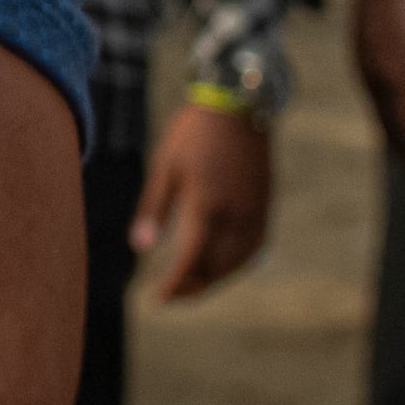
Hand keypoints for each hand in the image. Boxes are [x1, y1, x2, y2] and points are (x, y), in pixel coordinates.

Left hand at [131, 97, 272, 300]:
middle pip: (215, 270)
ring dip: (214, 279)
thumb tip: (140, 247)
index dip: (174, 285)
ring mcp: (254, 214)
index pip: (191, 262)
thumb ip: (154, 209)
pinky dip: (234, 264)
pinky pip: (252, 250)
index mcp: (207, 207)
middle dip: (192, 287)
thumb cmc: (194, 132)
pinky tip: (219, 264)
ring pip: (236, 264)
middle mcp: (235, 217)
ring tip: (191, 283)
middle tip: (170, 294)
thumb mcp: (165, 166)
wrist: (239, 106)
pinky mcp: (264, 208)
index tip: (157, 299)